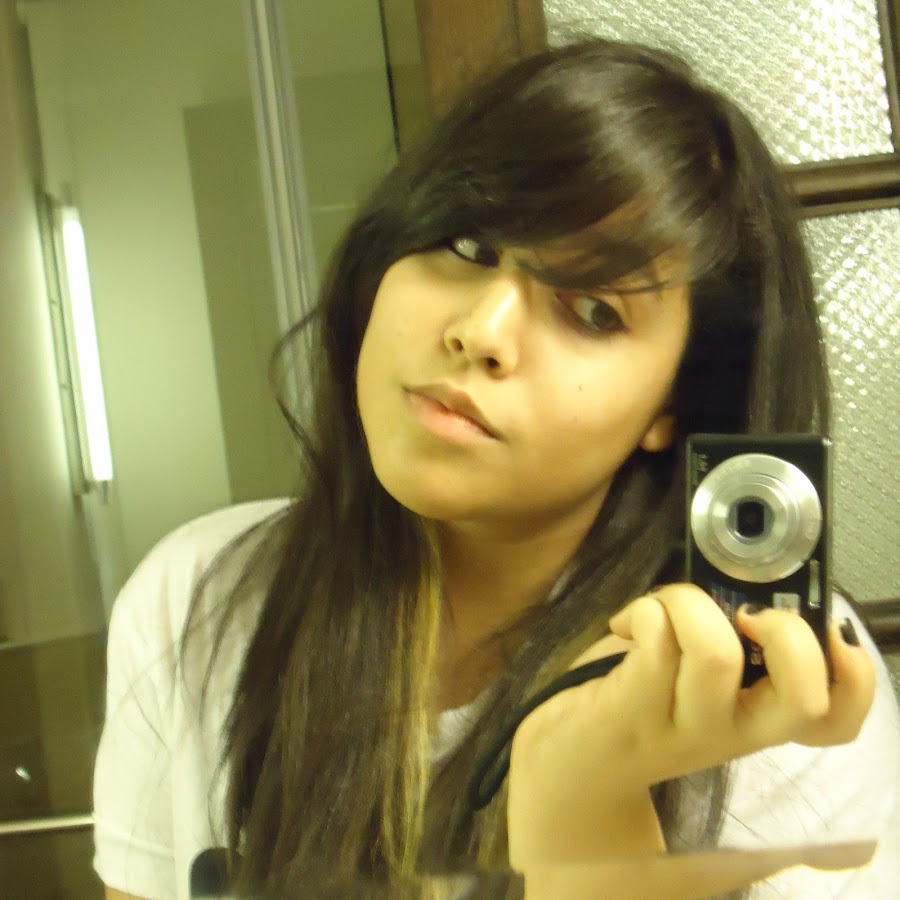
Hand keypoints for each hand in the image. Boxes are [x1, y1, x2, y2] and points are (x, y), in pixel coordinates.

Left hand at [507, 583, 874, 865]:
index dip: (852, 673)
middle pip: (800, 694)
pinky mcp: (632, 711)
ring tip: (658, 611)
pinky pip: (655, 637)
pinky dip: (643, 609)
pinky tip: (625, 624)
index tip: (822, 630)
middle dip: (783, 628)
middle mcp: (730, 732)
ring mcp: (682, 727)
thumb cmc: (634, 697)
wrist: (567, 760)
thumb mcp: (690, 676)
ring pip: (715, 651)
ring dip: (685, 602)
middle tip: (740, 614)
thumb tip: (737, 580)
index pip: (836, 718)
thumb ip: (725, 640)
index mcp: (754, 718)